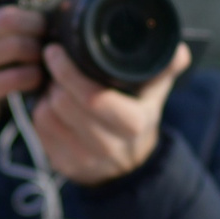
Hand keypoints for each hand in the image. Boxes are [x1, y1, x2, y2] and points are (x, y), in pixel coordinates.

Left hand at [27, 42, 190, 185]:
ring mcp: (84, 159)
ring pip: (48, 115)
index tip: (57, 50)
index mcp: (134, 124)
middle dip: (55, 77)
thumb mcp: (154, 96)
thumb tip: (179, 50)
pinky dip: (41, 111)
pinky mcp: (63, 165)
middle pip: (66, 104)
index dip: (69, 71)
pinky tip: (51, 103)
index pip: (94, 97)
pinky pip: (40, 130)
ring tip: (55, 82)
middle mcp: (109, 146)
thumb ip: (165, 69)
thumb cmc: (138, 120)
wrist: (129, 168)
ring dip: (46, 94)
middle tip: (54, 60)